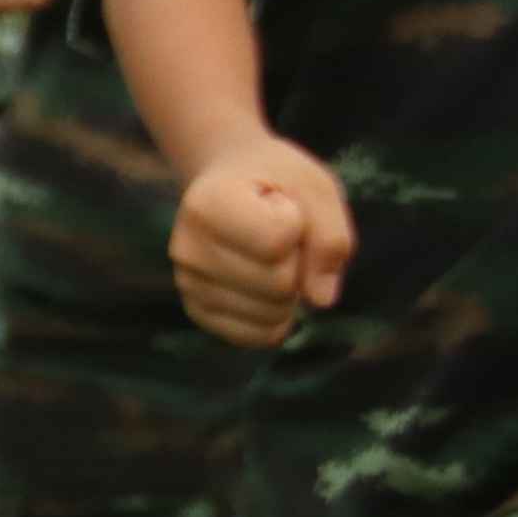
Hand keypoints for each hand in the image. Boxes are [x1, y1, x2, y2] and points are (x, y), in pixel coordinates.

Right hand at [174, 134, 353, 347]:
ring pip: (272, 315)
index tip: (281, 203)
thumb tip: (319, 301)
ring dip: (291, 292)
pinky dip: (279, 319)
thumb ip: (331, 239)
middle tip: (280, 234)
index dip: (300, 225)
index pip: (278, 240)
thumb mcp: (316, 189)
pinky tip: (268, 288)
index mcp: (207, 204)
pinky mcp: (198, 310)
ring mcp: (187, 283)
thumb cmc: (278, 181)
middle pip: (279, 284)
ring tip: (269, 257)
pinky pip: (258, 336)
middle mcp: (186, 248)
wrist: (231, 180)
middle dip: (299, 263)